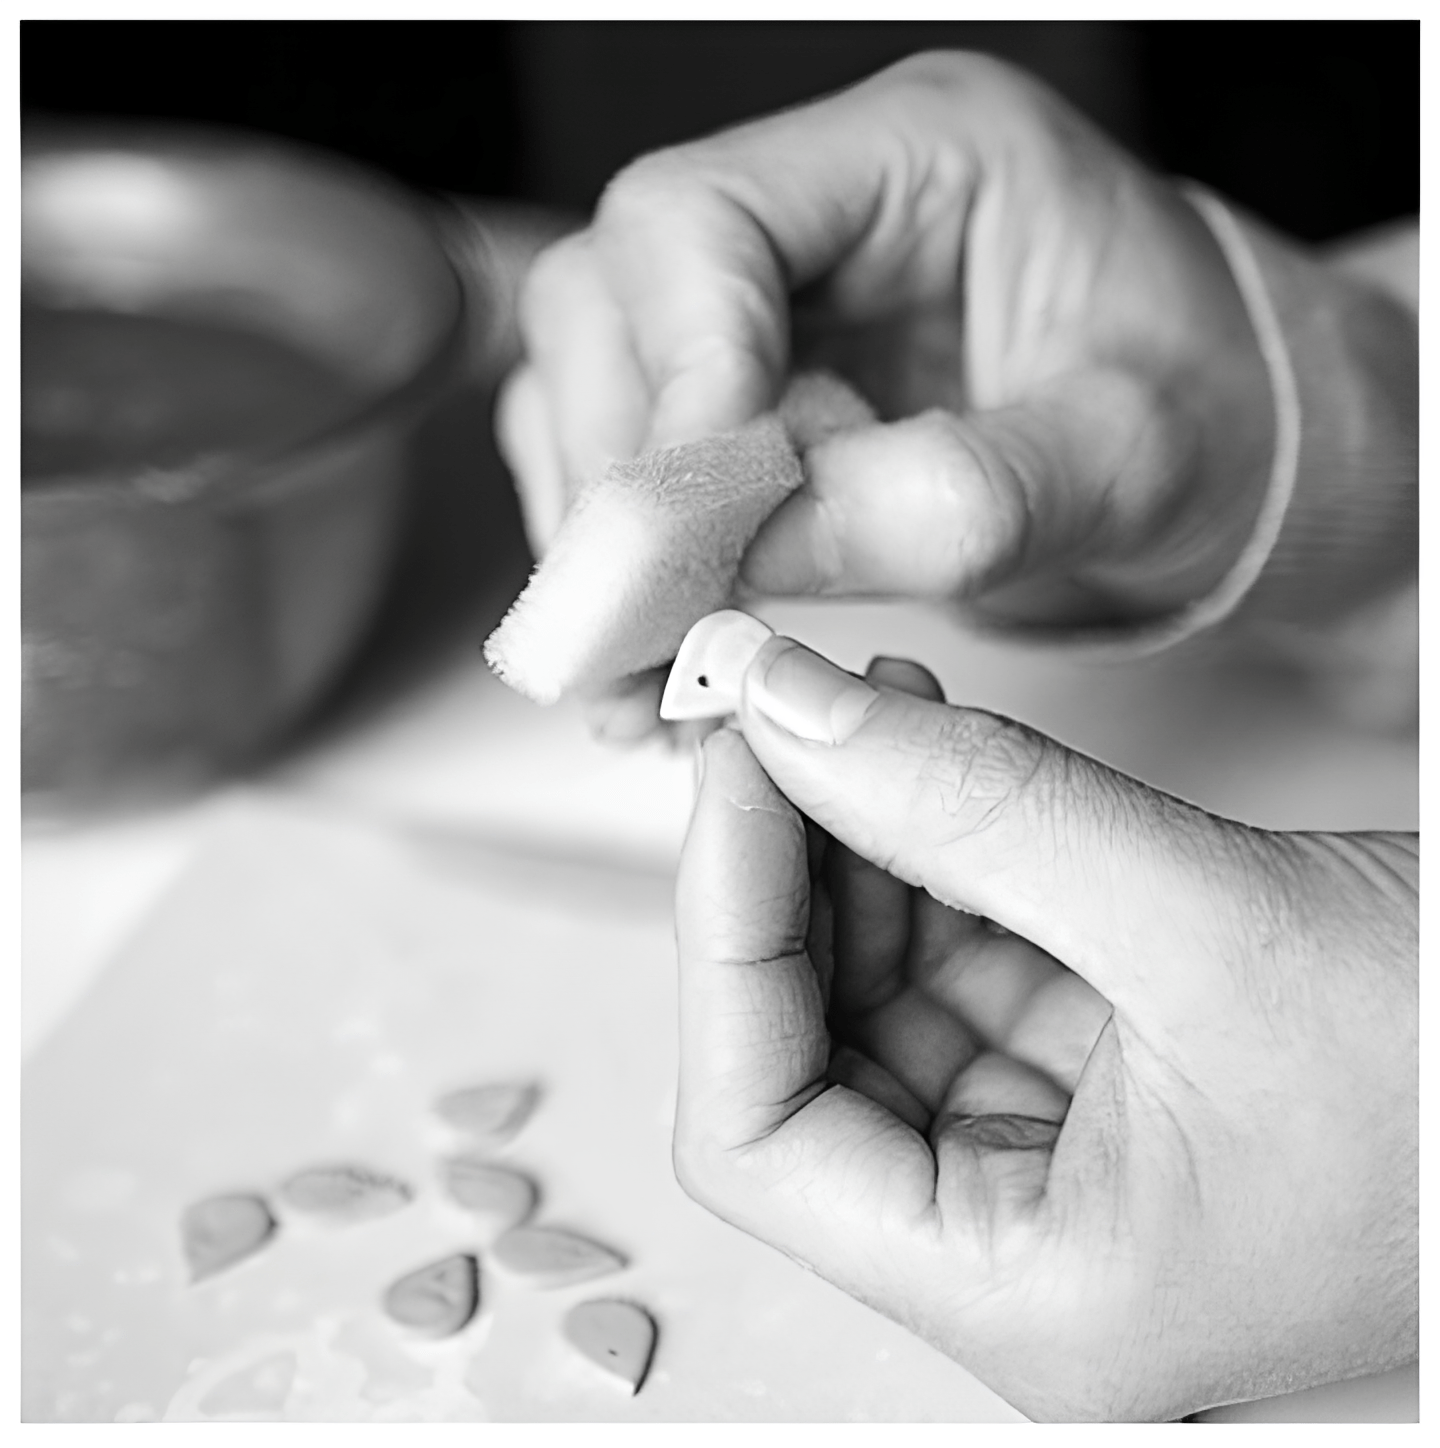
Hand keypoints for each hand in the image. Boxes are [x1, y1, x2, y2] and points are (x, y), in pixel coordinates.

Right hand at [499, 51, 1277, 736]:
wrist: (1222, 450)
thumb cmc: (1208, 415)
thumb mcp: (1133, 461)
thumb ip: (963, 501)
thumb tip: (765, 554)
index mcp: (918, 157)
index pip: (701, 221)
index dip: (675, 375)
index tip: (697, 531)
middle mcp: (815, 216)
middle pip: (608, 303)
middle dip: (621, 482)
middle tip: (652, 628)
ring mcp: (769, 306)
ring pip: (591, 388)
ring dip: (606, 538)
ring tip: (652, 664)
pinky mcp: (750, 394)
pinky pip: (630, 463)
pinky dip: (631, 564)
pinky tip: (666, 647)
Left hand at [673, 640, 1416, 1420]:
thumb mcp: (1204, 918)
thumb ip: (972, 807)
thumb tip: (788, 711)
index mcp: (1033, 1293)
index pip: (759, 1137)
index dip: (722, 940)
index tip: (733, 772)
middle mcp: (1018, 1239)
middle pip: (805, 1046)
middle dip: (780, 867)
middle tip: (774, 714)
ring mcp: (1048, 1152)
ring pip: (872, 985)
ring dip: (850, 838)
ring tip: (855, 708)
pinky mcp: (1088, 1065)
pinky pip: (956, 949)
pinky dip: (926, 845)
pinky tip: (920, 747)